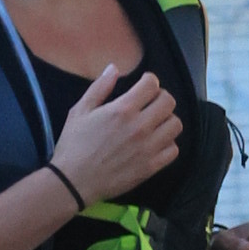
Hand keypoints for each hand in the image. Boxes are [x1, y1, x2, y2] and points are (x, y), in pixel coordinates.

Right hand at [48, 60, 182, 202]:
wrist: (74, 182)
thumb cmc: (73, 145)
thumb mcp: (80, 111)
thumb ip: (99, 87)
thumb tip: (114, 67)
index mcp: (123, 110)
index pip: (152, 85)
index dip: (149, 81)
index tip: (144, 85)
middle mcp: (140, 126)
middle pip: (169, 102)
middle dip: (160, 97)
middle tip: (150, 103)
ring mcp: (148, 148)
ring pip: (175, 125)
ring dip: (166, 120)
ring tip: (155, 123)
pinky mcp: (151, 166)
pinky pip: (174, 149)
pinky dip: (167, 143)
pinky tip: (155, 143)